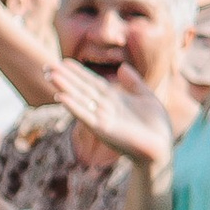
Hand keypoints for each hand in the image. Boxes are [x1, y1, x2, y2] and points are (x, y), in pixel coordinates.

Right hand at [45, 59, 176, 178]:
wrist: (162, 147)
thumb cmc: (156, 125)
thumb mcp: (146, 97)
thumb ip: (134, 83)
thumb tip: (123, 67)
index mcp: (114, 100)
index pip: (92, 83)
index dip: (78, 72)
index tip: (64, 61)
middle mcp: (104, 108)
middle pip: (81, 89)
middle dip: (65, 78)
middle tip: (47, 66)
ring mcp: (102, 119)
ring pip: (80, 100)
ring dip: (65, 87)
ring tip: (50, 76)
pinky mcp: (103, 130)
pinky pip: (86, 116)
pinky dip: (73, 106)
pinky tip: (61, 97)